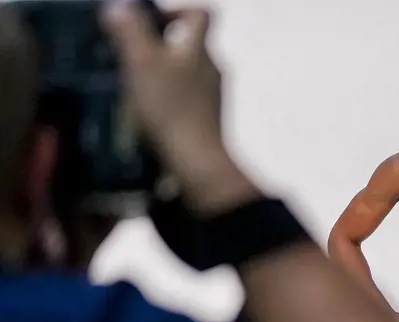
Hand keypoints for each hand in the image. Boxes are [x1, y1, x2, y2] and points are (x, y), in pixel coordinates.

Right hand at [103, 3, 254, 211]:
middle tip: (134, 57)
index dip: (179, 10)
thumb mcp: (141, 62)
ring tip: (138, 88)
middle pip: (192, 47)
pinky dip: (171, 103)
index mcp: (200, 49)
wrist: (197, 165)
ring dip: (166, 77)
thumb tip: (120, 6)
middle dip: (164, 48)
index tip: (154, 21)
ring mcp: (214, 101)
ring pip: (189, 77)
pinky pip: (188, 104)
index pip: (201, 14)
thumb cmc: (169, 109)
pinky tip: (151, 116)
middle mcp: (213, 71)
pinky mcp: (209, 126)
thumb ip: (130, 30)